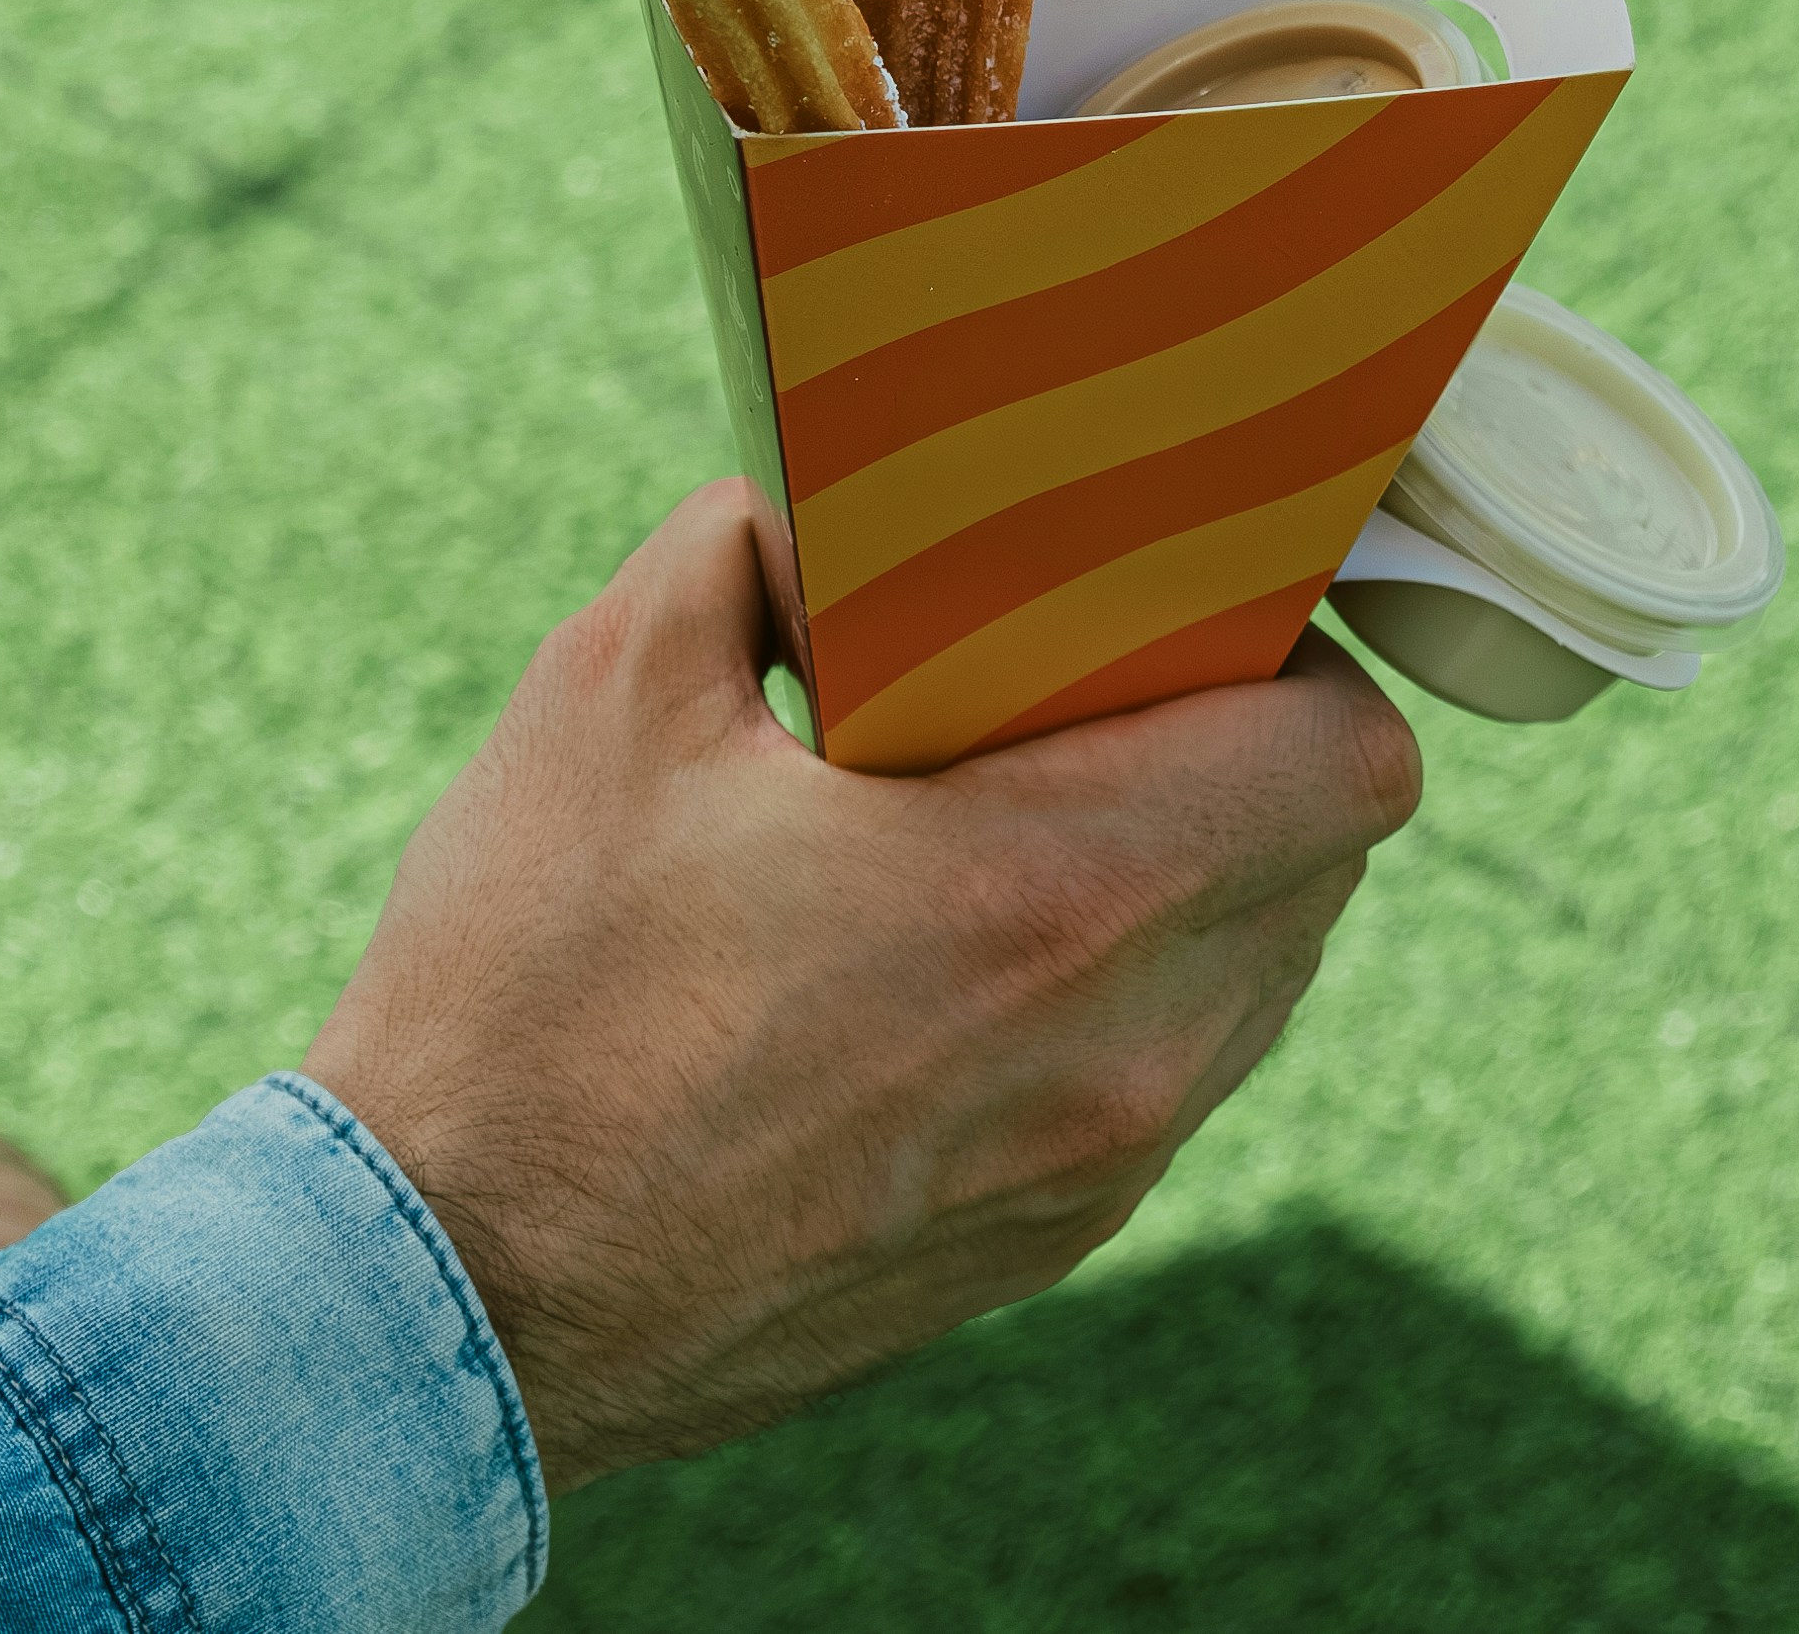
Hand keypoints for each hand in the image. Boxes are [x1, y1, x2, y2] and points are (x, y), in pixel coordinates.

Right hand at [304, 478, 1419, 1488]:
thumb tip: (827, 500)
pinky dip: (1114, 994)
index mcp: (1052, 896)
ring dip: (1187, 880)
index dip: (1294, 658)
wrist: (450, 1298)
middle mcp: (1120, 1053)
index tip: (1181, 609)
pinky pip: (1159, 1081)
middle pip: (1322, 863)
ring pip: (1252, 979)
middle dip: (1239, 754)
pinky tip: (958, 953)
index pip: (1347, 762)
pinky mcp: (1042, 1250)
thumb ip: (750, 546)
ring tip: (1022, 812)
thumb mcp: (614, 693)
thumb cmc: (528, 994)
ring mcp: (1093, 1173)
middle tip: (1094, 686)